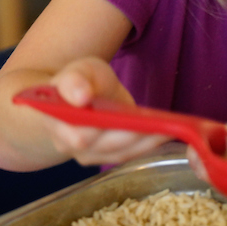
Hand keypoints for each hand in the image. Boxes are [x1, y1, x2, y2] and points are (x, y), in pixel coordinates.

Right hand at [46, 57, 172, 165]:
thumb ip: (74, 80)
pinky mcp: (107, 156)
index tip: (121, 117)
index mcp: (56, 121)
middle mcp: (69, 144)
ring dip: (146, 141)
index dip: (98, 130)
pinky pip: (128, 154)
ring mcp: (89, 154)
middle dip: (132, 135)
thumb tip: (80, 96)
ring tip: (170, 128)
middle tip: (158, 124)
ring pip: (119, 153)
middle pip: (103, 146)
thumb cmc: (81, 81)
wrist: (85, 94)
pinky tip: (166, 132)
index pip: (76, 135)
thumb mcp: (77, 70)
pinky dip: (148, 144)